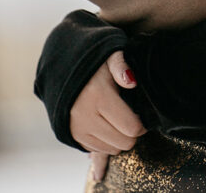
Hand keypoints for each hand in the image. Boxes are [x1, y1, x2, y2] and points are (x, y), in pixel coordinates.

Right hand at [70, 51, 146, 180]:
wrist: (63, 70)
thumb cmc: (94, 64)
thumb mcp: (109, 56)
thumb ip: (121, 65)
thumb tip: (132, 82)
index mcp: (98, 96)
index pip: (132, 128)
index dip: (143, 124)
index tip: (141, 114)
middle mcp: (85, 116)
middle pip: (124, 142)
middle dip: (132, 132)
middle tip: (130, 115)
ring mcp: (77, 129)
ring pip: (113, 149)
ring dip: (120, 137)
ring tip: (117, 118)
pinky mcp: (72, 137)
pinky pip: (99, 149)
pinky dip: (106, 141)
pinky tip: (105, 123)